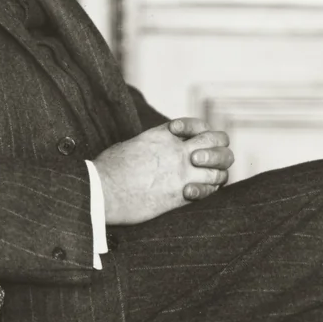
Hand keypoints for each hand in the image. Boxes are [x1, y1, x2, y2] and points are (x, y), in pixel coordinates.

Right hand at [93, 119, 233, 225]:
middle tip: (205, 162)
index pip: (199, 126)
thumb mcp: (131, 145)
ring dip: (215, 175)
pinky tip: (192, 193)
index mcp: (164, 134)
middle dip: (219, 151)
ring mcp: (182, 172)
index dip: (200, 131)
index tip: (184, 140)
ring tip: (200, 180)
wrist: (102, 190)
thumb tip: (151, 153)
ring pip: (219, 170)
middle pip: (219, 142)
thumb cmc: (107, 169)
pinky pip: (208, 191)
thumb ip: (150, 145)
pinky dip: (205, 192)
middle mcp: (178, 150)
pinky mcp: (180, 195)